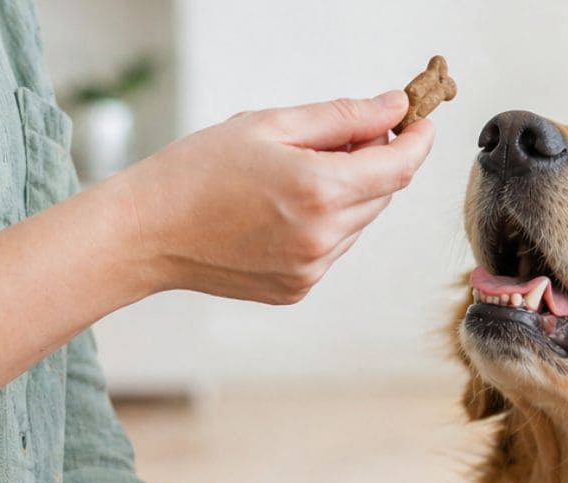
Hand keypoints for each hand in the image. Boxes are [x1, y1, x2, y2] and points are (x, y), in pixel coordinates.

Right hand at [114, 89, 434, 304]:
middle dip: (375, 163)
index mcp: (319, 191)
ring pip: (359, 223)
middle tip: (343, 138)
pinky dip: (323, 224)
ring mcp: (312, 269)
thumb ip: (341, 118)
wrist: (146, 233)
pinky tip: (279, 211)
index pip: (398, 166)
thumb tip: (394, 109)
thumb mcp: (269, 126)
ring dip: (347, 195)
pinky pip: (332, 248)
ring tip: (294, 175)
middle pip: (382, 194)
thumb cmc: (195, 172)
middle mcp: (324, 237)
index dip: (417, 142)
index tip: (422, 122)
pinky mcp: (298, 289)